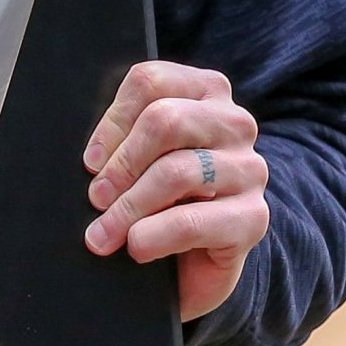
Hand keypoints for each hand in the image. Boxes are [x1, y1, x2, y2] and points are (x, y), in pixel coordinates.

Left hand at [80, 60, 271, 321]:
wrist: (198, 263)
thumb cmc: (162, 198)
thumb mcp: (142, 159)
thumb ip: (124, 140)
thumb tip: (94, 162)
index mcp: (206, 91)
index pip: (150, 82)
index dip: (112, 124)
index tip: (91, 163)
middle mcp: (235, 123)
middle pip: (165, 121)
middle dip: (121, 165)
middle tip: (96, 198)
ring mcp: (249, 169)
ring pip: (177, 172)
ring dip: (129, 207)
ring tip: (104, 234)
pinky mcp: (254, 217)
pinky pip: (191, 222)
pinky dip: (154, 236)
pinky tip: (137, 247)